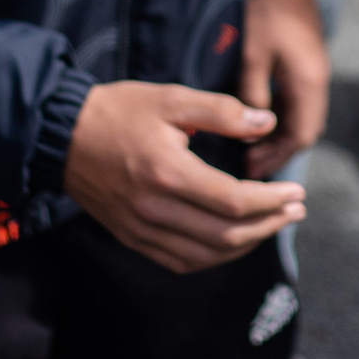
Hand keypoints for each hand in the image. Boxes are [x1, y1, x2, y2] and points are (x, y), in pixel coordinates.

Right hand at [62, 81, 306, 272]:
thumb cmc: (119, 111)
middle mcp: (153, 209)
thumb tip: (266, 124)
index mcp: (167, 173)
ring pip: (205, 255)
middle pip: (225, 235)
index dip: (271, 201)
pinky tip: (234, 240)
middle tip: (295, 210)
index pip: (232, 202)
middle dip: (268, 225)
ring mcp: (140, 230)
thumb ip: (222, 111)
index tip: (297, 192)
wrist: (61, 135)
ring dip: (246, 244)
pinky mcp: (131, 238)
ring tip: (273, 224)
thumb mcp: (172, 98)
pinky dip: (214, 256)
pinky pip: (180, 261)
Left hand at [240, 0, 330, 180]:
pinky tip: (261, 121)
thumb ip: (253, 95)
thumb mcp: (252, 57)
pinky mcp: (307, 64)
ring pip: (304, 117)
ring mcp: (315, 72)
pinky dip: (283, 118)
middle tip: (250, 164)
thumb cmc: (265, 14)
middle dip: (280, 151)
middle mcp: (317, 82)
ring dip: (282, 136)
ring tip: (253, 148)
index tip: (251, 168)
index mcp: (308, 84)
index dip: (277, 156)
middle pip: (307, 130)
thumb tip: (252, 128)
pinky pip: (300, 102)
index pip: (302, 135)